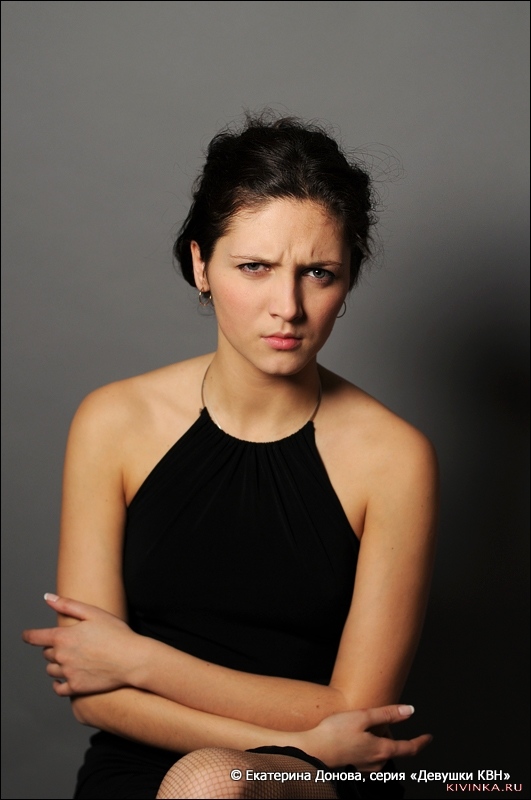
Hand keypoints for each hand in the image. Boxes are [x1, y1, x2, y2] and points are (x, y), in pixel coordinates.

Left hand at [22, 594, 138, 695]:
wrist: (132, 659)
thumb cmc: (116, 633)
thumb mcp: (93, 613)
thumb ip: (67, 605)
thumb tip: (48, 598)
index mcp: (63, 636)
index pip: (36, 637)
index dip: (29, 636)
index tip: (27, 636)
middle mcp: (62, 656)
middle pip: (46, 653)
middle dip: (53, 648)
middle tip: (70, 643)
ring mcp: (68, 673)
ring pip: (51, 670)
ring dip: (56, 664)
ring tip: (70, 659)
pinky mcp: (76, 687)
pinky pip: (58, 688)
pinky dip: (58, 683)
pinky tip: (64, 678)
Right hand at [301, 705, 431, 769]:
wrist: (312, 752)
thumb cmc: (334, 733)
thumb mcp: (363, 716)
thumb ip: (388, 714)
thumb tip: (409, 711)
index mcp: (382, 750)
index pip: (409, 749)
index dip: (421, 742)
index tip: (428, 737)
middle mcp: (377, 764)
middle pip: (391, 748)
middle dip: (387, 733)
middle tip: (372, 720)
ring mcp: (365, 769)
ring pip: (379, 752)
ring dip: (375, 739)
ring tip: (357, 727)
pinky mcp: (355, 769)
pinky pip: (367, 756)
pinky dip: (365, 746)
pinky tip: (350, 738)